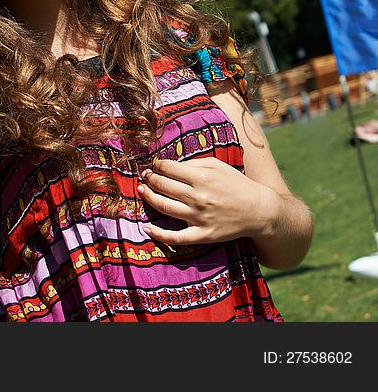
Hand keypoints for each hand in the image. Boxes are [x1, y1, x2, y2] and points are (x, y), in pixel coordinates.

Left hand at [137, 156, 279, 246]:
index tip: (154, 166)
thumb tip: (168, 164)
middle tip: (145, 177)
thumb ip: (193, 163)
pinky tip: (147, 228)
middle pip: (162, 186)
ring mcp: (199, 217)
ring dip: (148, 197)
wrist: (259, 211)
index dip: (156, 165)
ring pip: (164, 206)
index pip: (168, 169)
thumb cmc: (237, 185)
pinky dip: (159, 234)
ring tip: (142, 191)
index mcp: (202, 178)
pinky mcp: (202, 235)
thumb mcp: (218, 166)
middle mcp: (198, 197)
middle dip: (150, 179)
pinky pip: (176, 238)